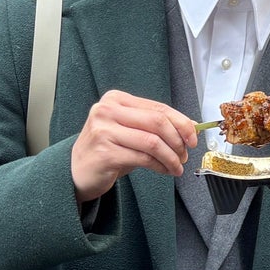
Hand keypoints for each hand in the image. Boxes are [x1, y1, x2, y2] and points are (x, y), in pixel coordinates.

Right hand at [70, 90, 196, 202]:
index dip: (181, 122)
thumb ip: (155, 125)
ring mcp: (103, 131)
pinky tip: (165, 170)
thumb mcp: (130, 130)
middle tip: (186, 154)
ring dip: (171, 157)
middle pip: (157, 122)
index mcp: (116, 99)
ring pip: (152, 142)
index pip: (158, 108)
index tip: (194, 136)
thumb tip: (191, 127)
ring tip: (177, 166)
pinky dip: (160, 166)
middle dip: (178, 140)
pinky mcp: (104, 153)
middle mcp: (107, 111)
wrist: (76, 170)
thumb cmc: (107, 148)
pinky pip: (143, 158)